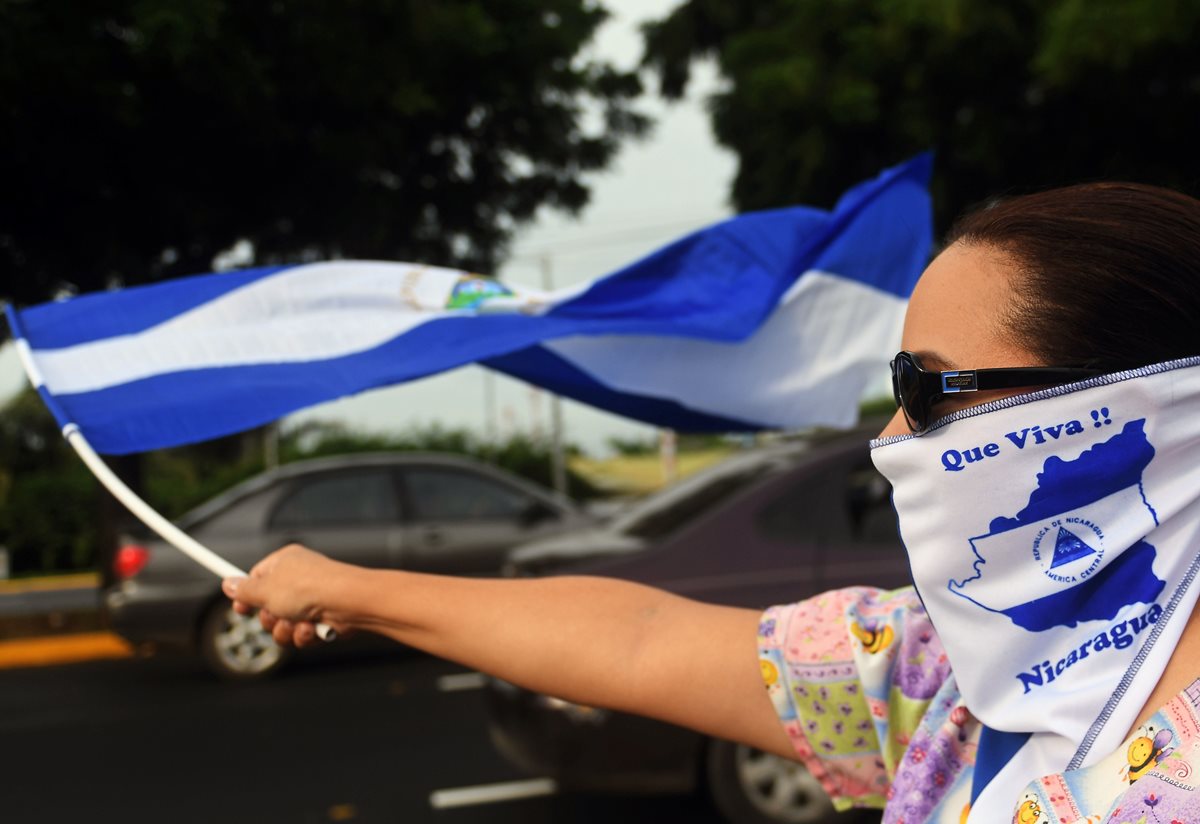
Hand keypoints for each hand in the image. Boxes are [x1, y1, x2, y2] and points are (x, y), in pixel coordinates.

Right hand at [221, 544, 351, 647]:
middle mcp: (299, 579)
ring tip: (299, 622)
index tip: (240, 609)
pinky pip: (302, 634)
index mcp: (285, 562)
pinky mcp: (323, 618)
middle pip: (268, 607)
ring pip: (284, 625)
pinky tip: (313, 628)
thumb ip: (244, 591)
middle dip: (270, 619)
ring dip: (287, 630)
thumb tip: (227, 583)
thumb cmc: (308, 588)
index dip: (247, 595)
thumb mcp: (265, 589)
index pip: (257, 577)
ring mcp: (312, 599)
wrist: (349, 602)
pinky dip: (304, 635)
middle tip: (277, 614)